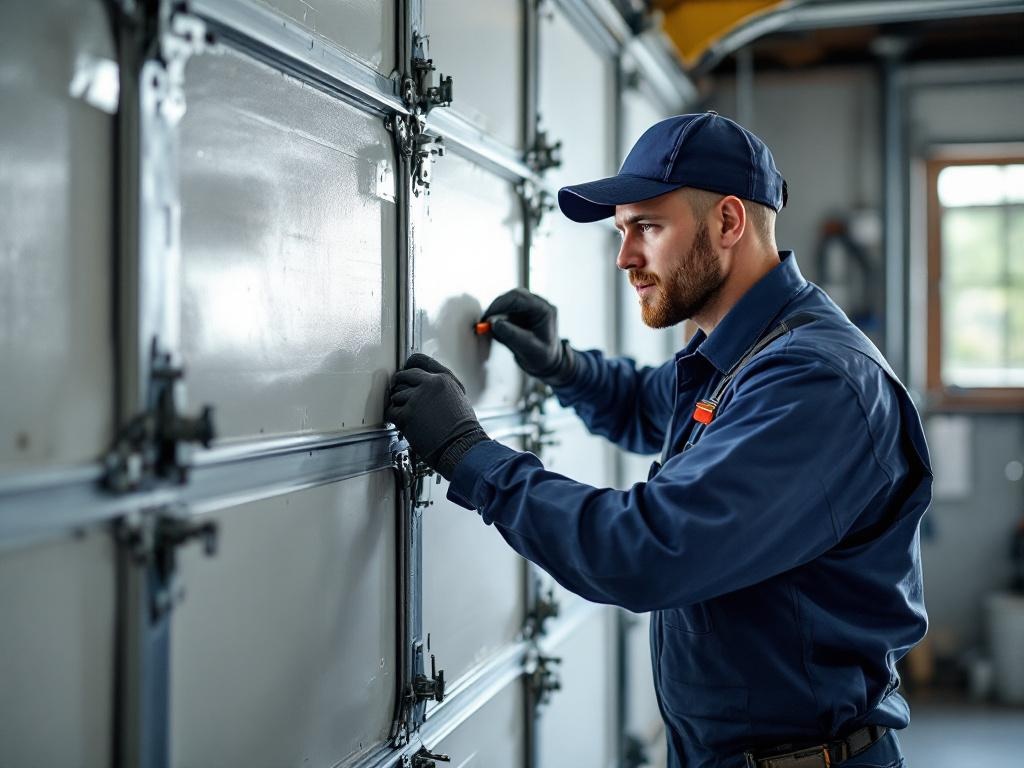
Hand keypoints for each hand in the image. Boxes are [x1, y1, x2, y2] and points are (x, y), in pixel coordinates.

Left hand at [385, 353, 487, 479]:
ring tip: (409, 415)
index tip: (404, 372)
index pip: (419, 361)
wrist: (462, 447)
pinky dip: (394, 417)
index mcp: (444, 379)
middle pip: (404, 376)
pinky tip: (403, 423)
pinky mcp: (407, 415)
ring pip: (396, 394)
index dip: (408, 366)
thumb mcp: (458, 398)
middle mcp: (430, 385)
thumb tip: (423, 386)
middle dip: (399, 385)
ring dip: (399, 404)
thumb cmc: (463, 429)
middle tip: (399, 394)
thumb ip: (441, 388)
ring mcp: (417, 399)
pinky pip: (391, 411)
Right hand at [482, 288, 574, 385]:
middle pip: (512, 296)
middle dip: (496, 307)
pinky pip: (506, 309)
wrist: (547, 362)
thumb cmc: (543, 357)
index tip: (487, 317)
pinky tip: (496, 331)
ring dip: (496, 312)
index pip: (519, 298)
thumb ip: (513, 336)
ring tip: (489, 329)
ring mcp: (530, 306)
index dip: (500, 305)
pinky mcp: (522, 311)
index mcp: (544, 309)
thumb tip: (494, 323)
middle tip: (484, 322)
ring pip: (507, 301)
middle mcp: (538, 304)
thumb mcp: (529, 349)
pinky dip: (497, 318)